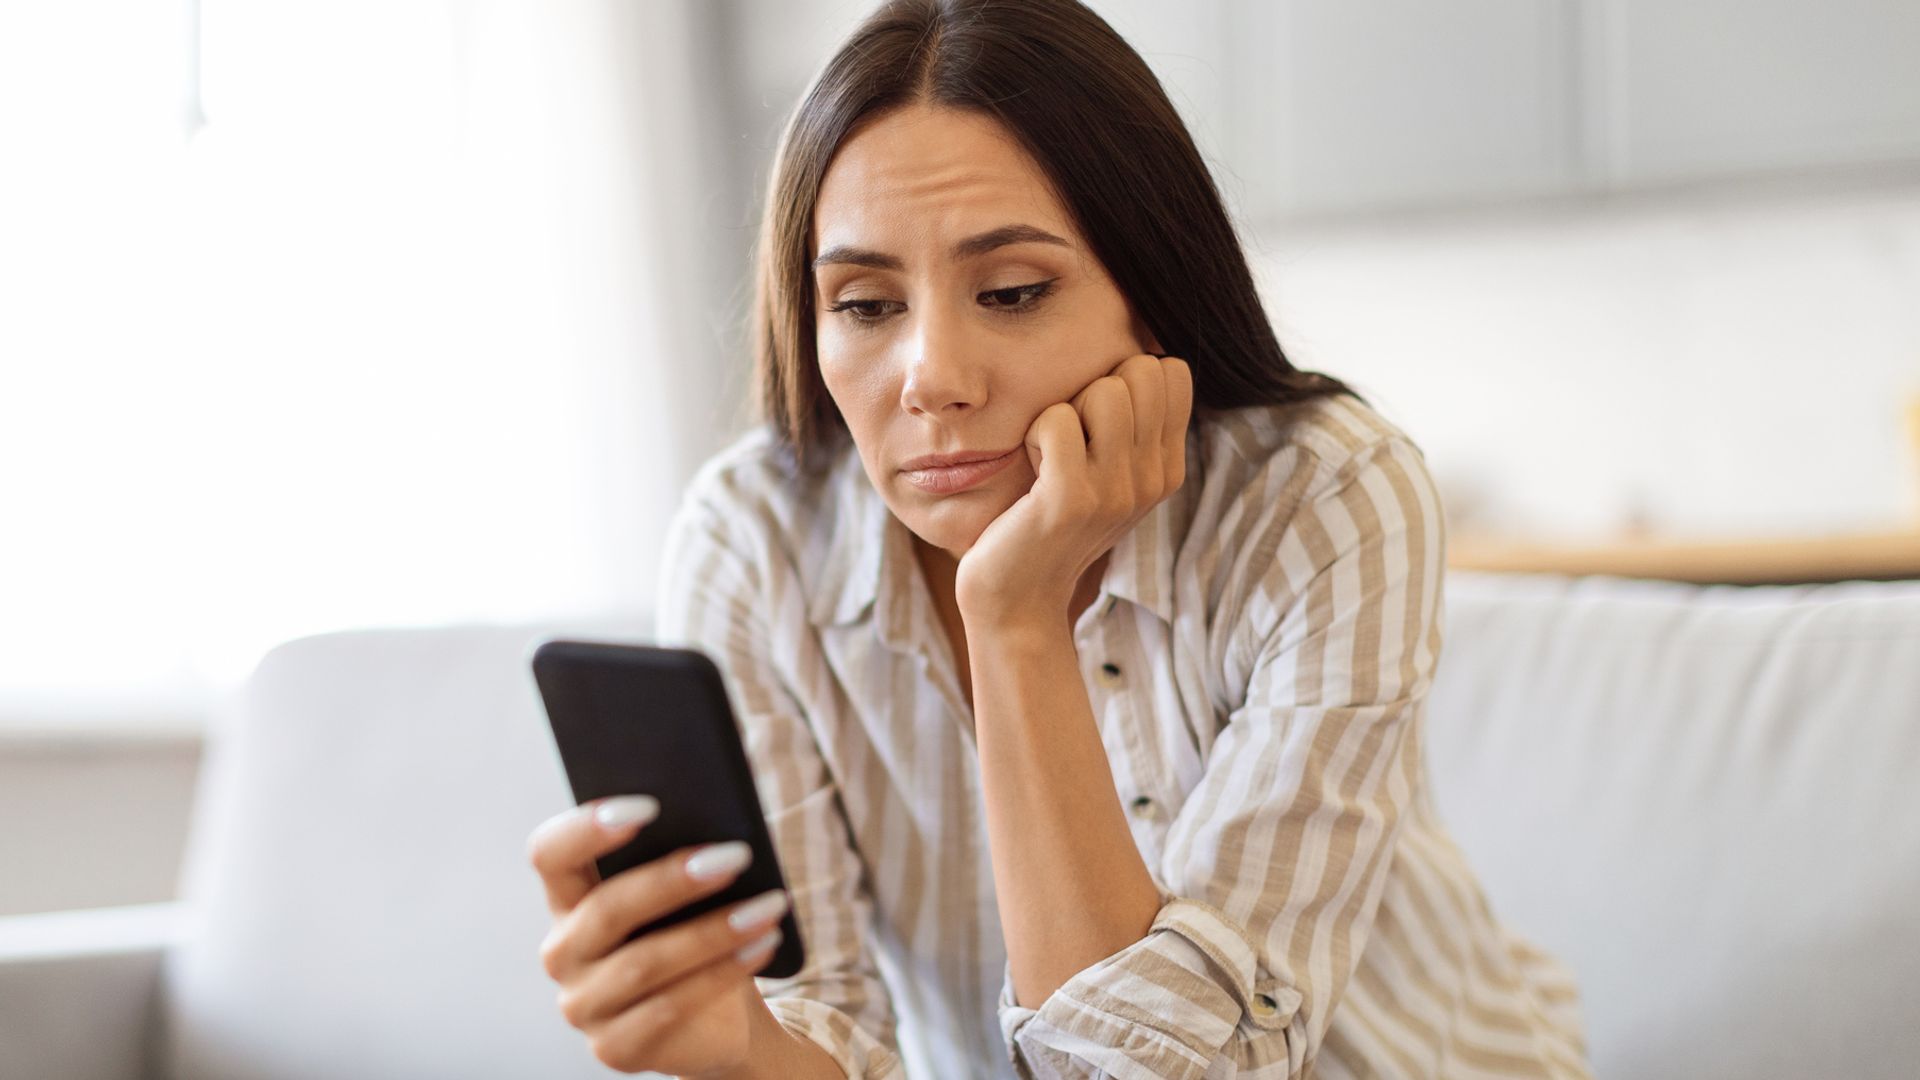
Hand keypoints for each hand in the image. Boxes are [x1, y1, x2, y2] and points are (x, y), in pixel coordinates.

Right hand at [526, 797, 787, 1075]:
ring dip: (714, 931)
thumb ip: (680, 855)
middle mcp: (564, 953)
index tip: (648, 805)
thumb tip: (716, 822)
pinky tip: (763, 944)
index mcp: (568, 900)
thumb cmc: (693, 933)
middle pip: (607, 909)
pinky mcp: (615, 1048)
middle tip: (735, 856)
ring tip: (769, 905)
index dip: (587, 828)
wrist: (715, 1018)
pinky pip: (669, 1008)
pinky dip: (722, 973)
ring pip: (644, 963)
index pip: (551, 855)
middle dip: (673, 880)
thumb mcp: (686, 895)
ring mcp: (584, 1006)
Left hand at [955, 353, 1192, 627]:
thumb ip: (1129, 427)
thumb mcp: (1106, 476)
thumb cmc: (1049, 523)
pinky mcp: (1072, 500)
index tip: (1095, 422)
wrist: (1017, 599)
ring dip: (1065, 410)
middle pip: (1141, 371)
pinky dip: (1034, 434)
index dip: (1125, 377)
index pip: (1171, 371)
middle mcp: (1153, 479)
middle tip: (1069, 438)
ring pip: (1105, 390)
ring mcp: (1116, 491)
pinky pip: (1057, 419)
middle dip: (1095, 387)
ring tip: (1051, 455)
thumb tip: (1138, 356)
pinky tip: (1032, 469)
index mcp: (1166, 468)